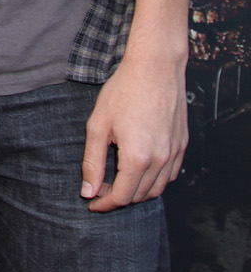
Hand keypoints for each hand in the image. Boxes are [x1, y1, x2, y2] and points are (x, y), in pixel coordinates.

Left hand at [80, 52, 187, 209]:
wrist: (155, 67)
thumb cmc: (124, 91)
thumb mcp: (98, 125)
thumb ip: (92, 162)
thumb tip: (88, 191)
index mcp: (137, 158)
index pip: (122, 197)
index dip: (105, 204)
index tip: (92, 202)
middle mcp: (160, 160)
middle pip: (139, 196)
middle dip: (119, 197)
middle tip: (101, 187)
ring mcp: (174, 153)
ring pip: (157, 189)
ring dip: (137, 191)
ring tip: (118, 179)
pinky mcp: (182, 144)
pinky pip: (170, 174)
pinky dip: (154, 180)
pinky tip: (140, 168)